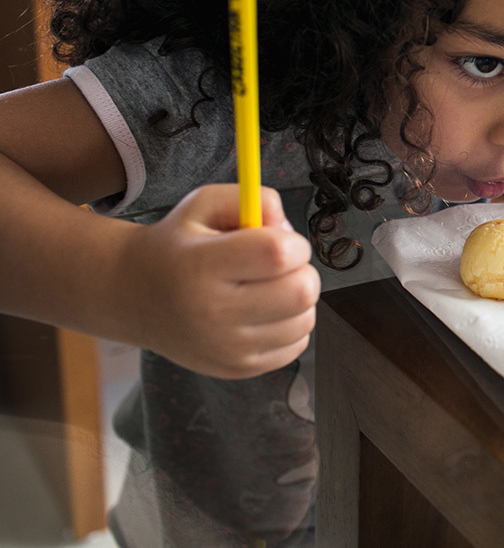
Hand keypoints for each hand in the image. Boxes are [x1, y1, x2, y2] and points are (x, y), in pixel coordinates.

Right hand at [123, 185, 318, 378]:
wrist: (134, 297)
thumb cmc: (178, 245)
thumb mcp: (203, 204)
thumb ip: (253, 199)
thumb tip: (290, 230)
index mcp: (201, 267)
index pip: (277, 253)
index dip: (293, 242)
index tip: (279, 240)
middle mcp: (212, 314)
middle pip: (300, 291)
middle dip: (302, 270)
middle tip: (279, 265)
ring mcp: (226, 348)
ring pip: (305, 320)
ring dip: (299, 299)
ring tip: (267, 287)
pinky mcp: (238, 369)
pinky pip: (296, 345)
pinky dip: (291, 324)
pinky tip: (263, 311)